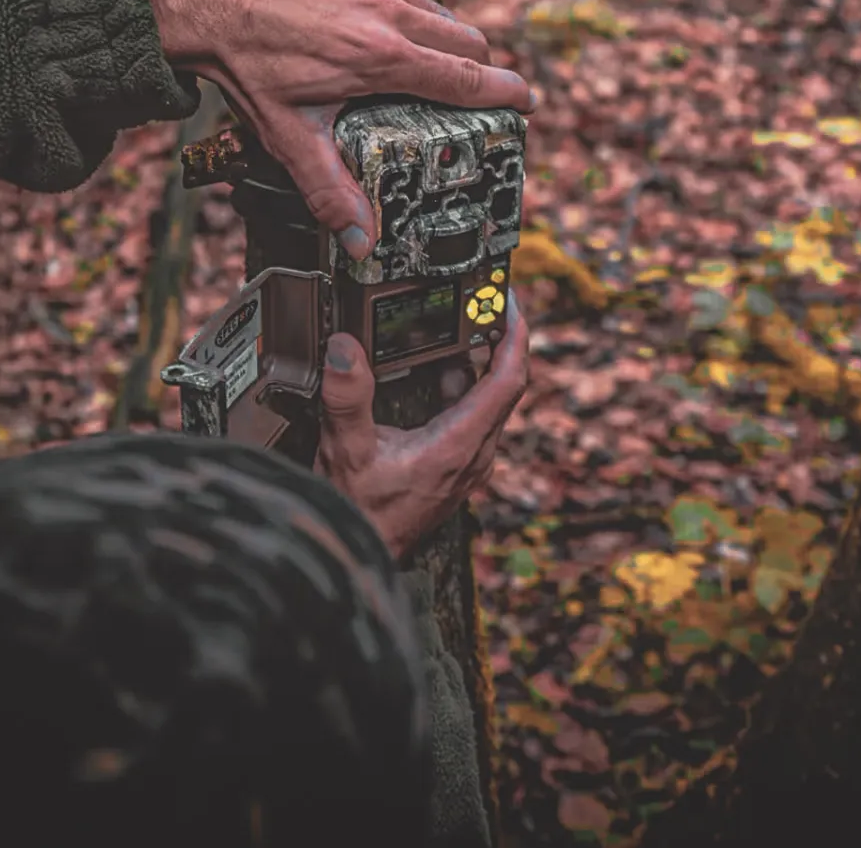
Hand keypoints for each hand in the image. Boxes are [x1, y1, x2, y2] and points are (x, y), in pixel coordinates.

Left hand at [149, 0, 534, 259]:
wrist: (204, 0)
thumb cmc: (245, 65)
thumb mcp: (289, 136)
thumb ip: (329, 190)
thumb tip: (359, 242)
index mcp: (380, 58)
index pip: (468, 77)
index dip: (507, 94)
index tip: (527, 104)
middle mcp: (388, 13)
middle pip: (469, 43)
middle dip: (480, 73)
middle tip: (474, 99)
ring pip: (443, 14)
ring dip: (450, 43)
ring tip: (432, 72)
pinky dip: (417, 18)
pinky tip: (392, 39)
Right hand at [314, 293, 531, 560]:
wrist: (360, 559)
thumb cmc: (358, 514)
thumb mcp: (345, 451)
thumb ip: (346, 398)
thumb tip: (345, 349)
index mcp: (459, 445)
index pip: (509, 380)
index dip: (516, 335)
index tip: (509, 302)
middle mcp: (474, 453)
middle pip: (504, 384)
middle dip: (496, 339)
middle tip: (483, 301)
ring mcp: (468, 461)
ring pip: (488, 400)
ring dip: (476, 362)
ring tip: (456, 325)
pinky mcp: (457, 466)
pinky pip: (472, 415)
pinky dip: (460, 385)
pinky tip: (435, 369)